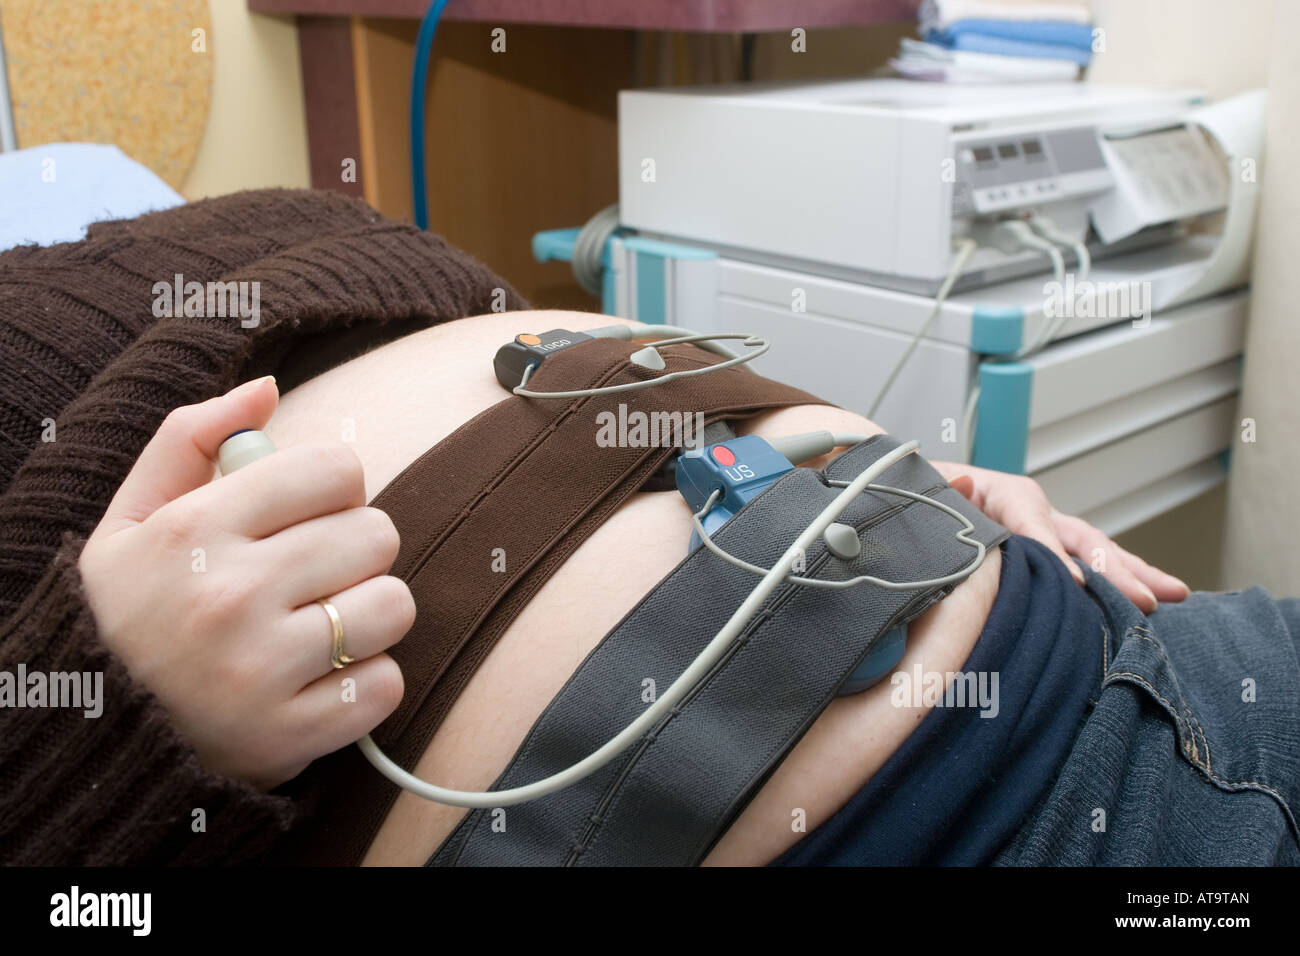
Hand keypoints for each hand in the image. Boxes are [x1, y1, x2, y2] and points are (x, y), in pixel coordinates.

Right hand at [78, 377, 413, 789]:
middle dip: (354, 550)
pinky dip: (362, 683)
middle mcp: (228, 595)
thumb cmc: (132, 612)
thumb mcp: (133, 518)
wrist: (103, 739)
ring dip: (368, 616)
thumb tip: (266, 389)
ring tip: (318, 627)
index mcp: (194, 529)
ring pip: (394, 605)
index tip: (308, 513)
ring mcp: (261, 670)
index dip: (334, 488)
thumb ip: (191, 439)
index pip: (336, 469)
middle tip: (311, 576)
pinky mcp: (290, 734)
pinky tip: (317, 680)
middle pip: (377, 533)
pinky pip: (385, 683)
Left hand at [932, 461, 1189, 613]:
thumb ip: (942, 486)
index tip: (1075, 584)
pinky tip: (1144, 605)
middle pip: (1080, 539)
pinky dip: (1115, 583)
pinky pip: (1083, 566)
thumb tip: (961, 482)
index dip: (1053, 553)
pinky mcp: (1044, 552)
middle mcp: (1034, 511)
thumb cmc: (921, 489)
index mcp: (1005, 493)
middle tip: (1149, 598)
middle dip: (1116, 569)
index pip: (1033, 523)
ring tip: (1173, 594)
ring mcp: (1044, 532)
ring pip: (1094, 552)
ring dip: (1134, 574)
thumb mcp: (925, 485)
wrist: (917, 487)